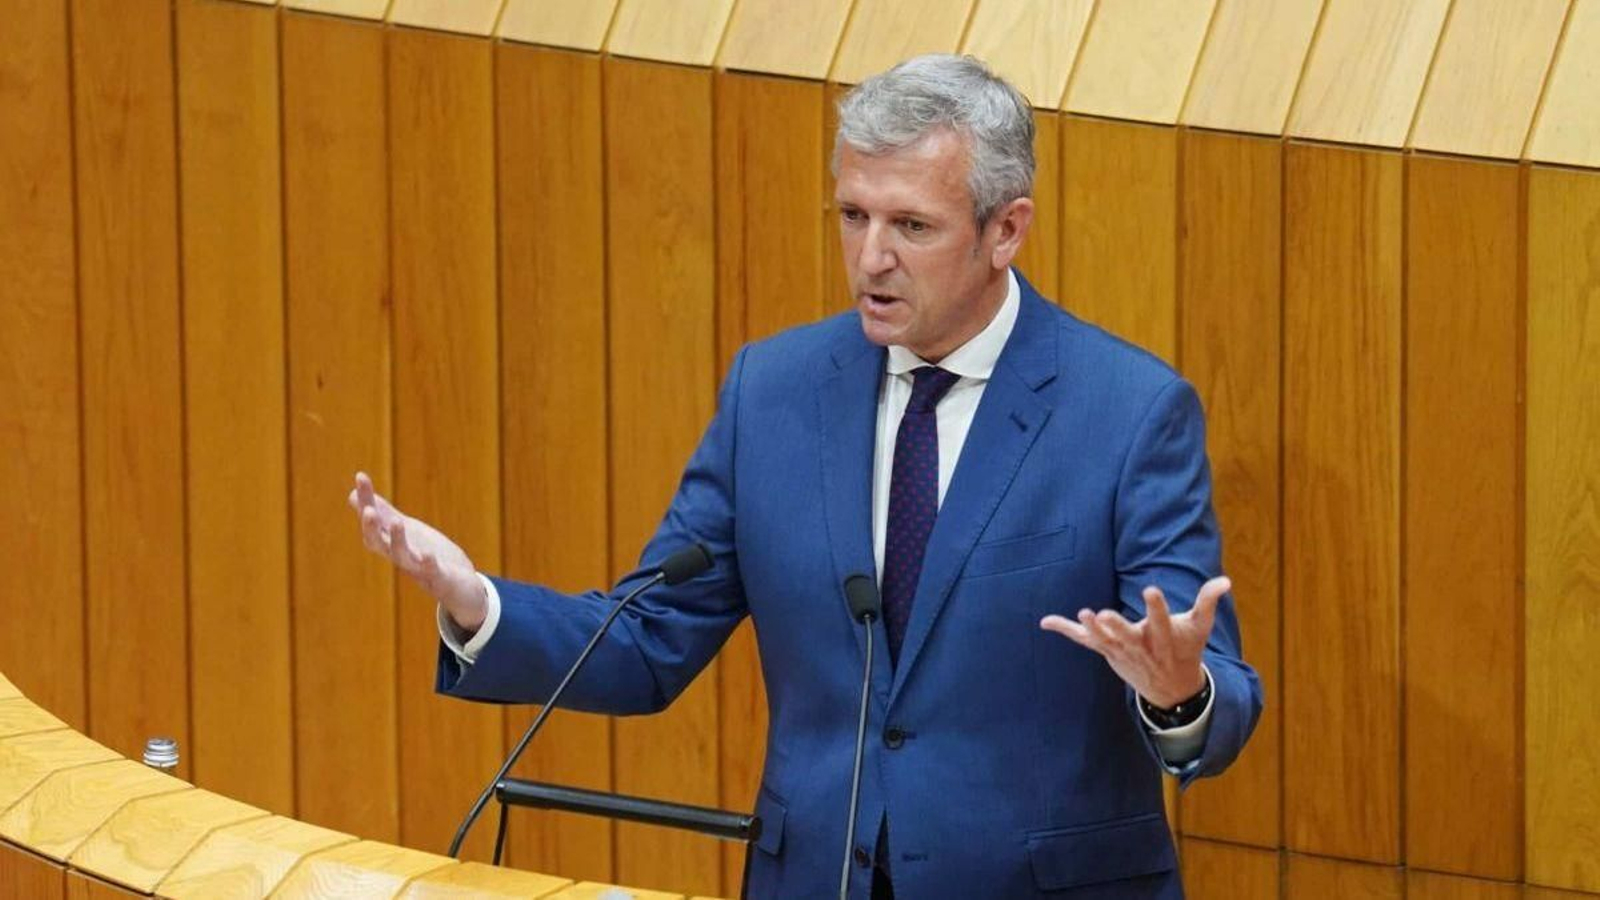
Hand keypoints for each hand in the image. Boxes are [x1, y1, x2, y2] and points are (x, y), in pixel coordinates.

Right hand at [348, 471, 487, 631]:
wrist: (458, 587)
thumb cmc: (428, 556)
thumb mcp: (405, 529)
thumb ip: (382, 513)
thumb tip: (353, 494)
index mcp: (391, 543)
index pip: (372, 522)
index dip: (365, 501)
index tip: (360, 475)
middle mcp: (400, 556)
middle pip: (378, 543)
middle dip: (371, 527)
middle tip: (368, 510)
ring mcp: (418, 568)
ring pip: (402, 557)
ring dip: (398, 541)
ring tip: (398, 522)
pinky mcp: (439, 577)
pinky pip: (432, 572)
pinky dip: (428, 563)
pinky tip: (428, 554)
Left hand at [1038, 576, 1229, 708]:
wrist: (1172, 689)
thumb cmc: (1186, 648)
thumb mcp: (1200, 627)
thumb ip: (1208, 601)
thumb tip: (1225, 580)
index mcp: (1165, 637)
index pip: (1161, 620)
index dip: (1156, 606)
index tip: (1150, 590)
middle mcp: (1142, 645)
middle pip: (1128, 635)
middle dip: (1116, 626)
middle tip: (1104, 613)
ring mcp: (1122, 651)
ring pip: (1104, 640)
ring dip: (1091, 629)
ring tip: (1082, 614)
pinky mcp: (1107, 651)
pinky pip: (1084, 641)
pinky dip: (1065, 630)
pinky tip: (1046, 621)